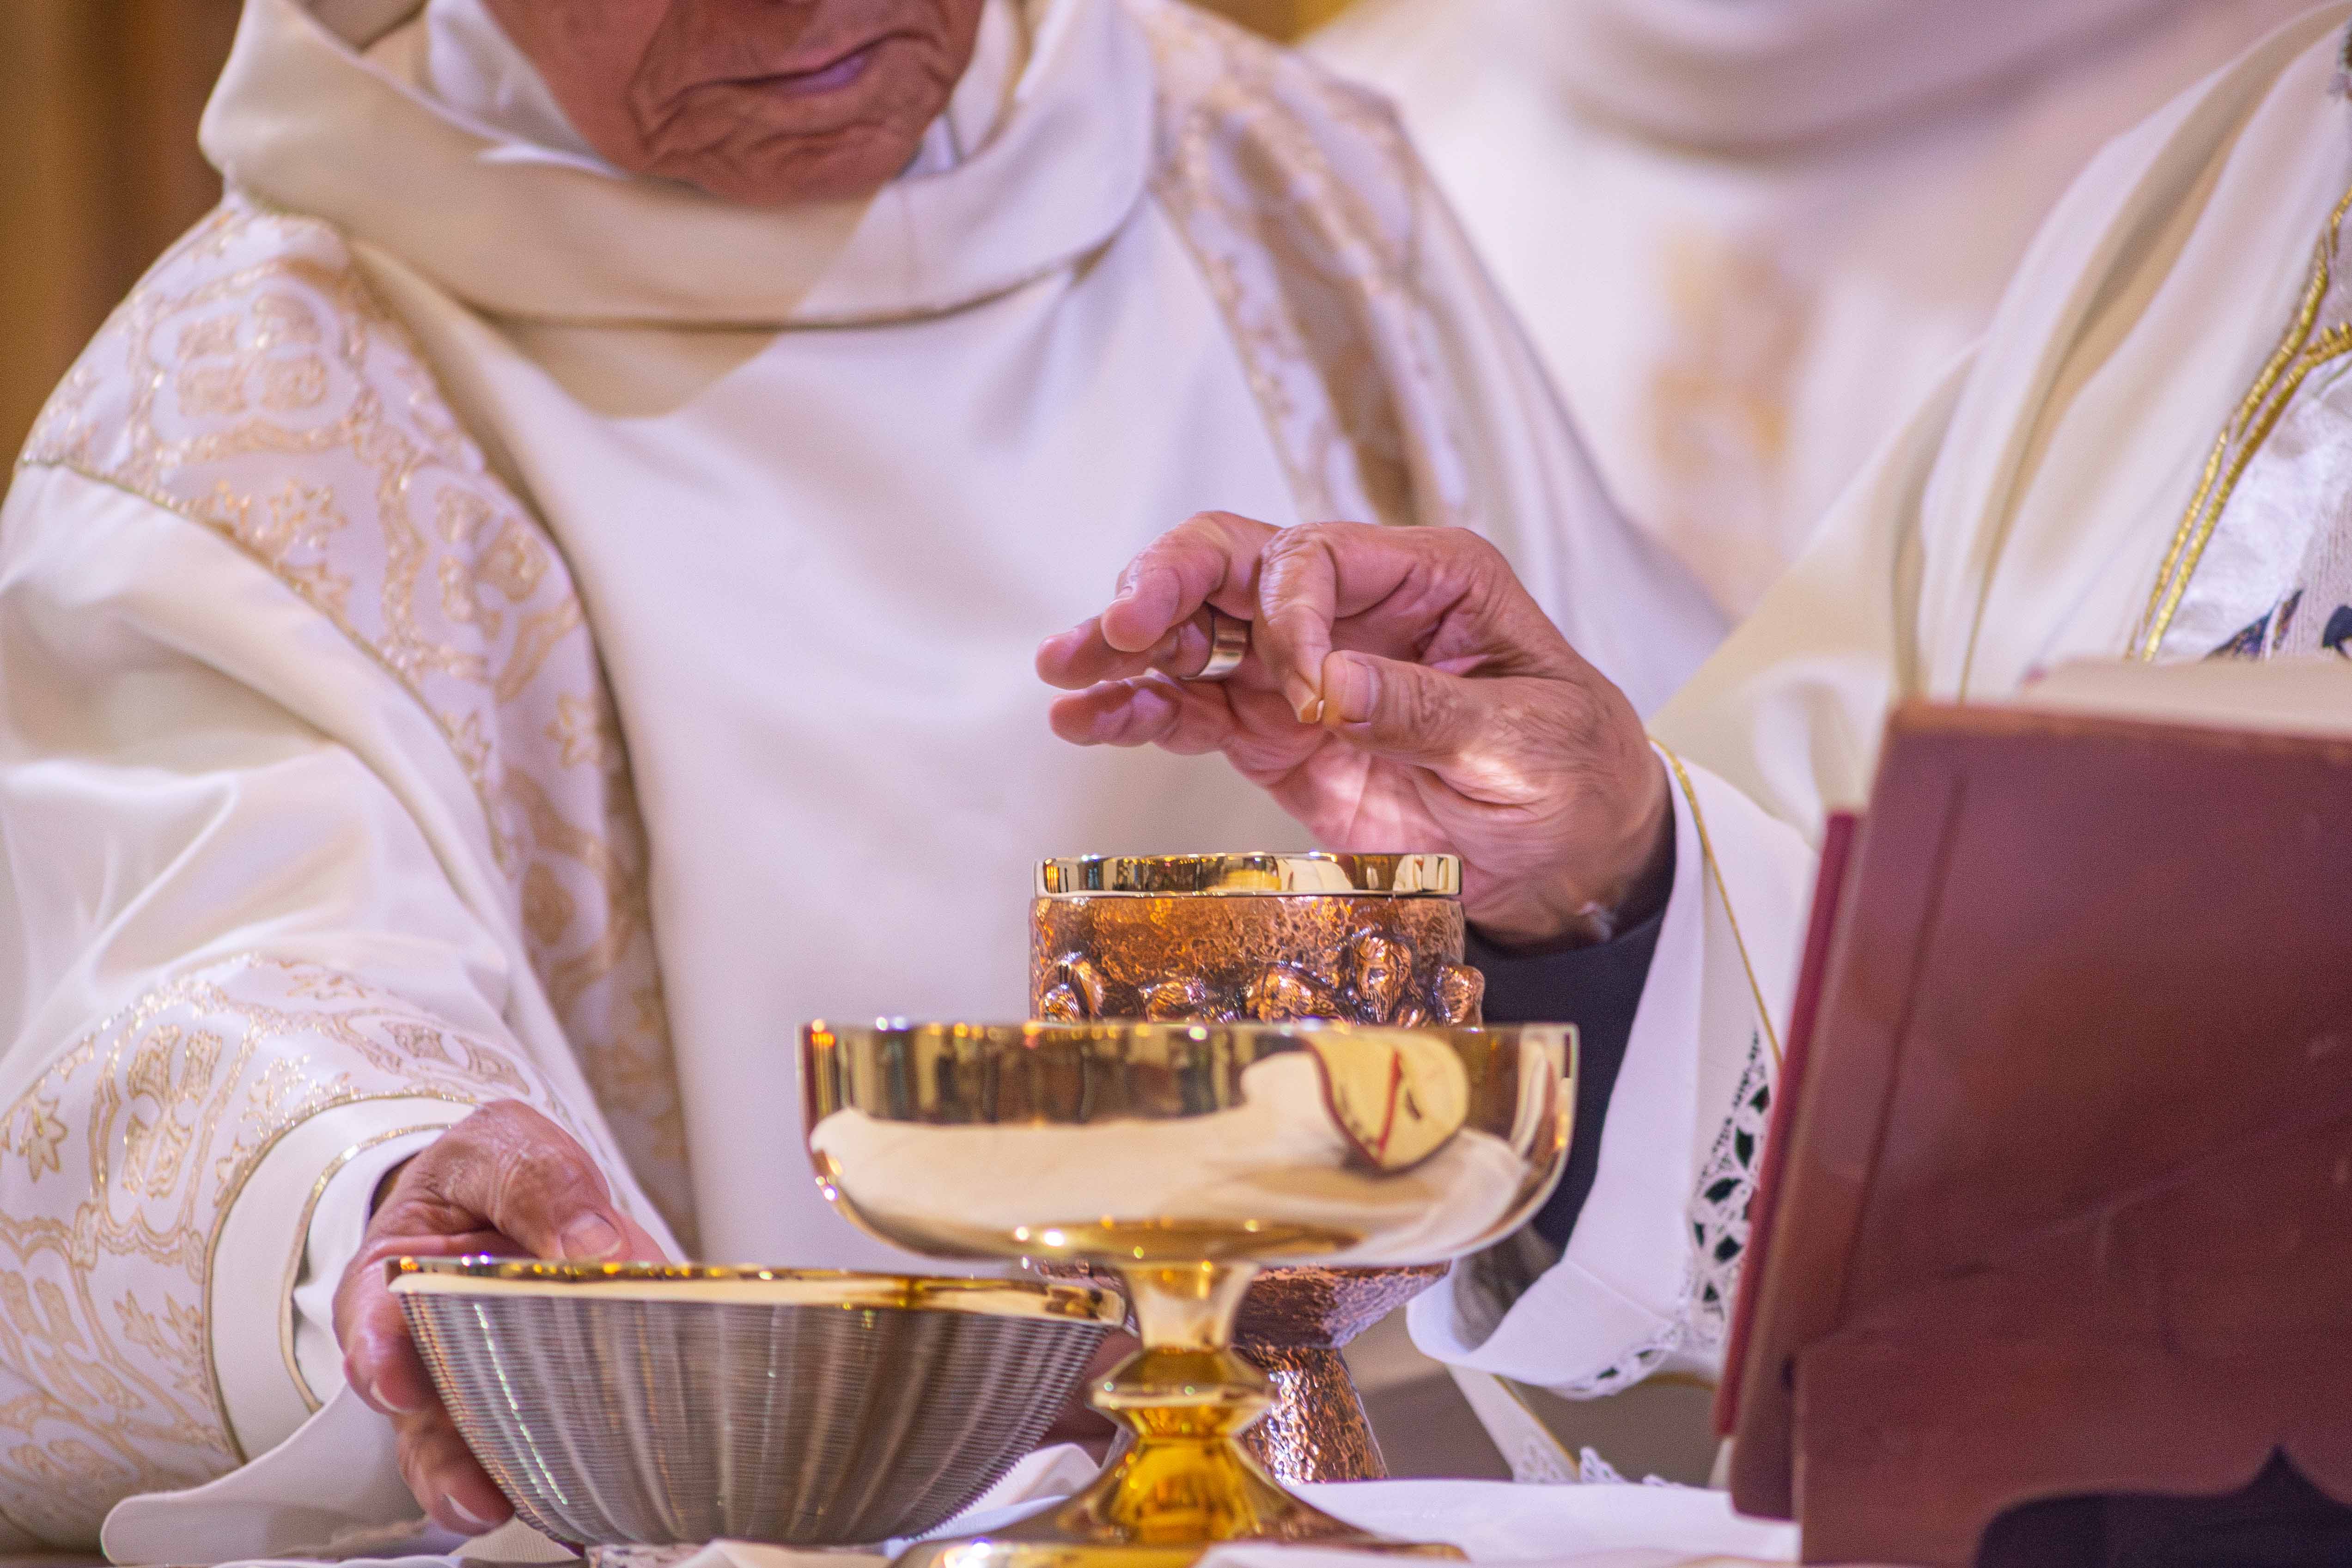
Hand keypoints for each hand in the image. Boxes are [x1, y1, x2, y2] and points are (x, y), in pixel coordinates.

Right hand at [335, 1101, 666, 1534]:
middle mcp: (422, 1347)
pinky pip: (530, 1449)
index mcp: (394, 1273)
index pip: (370, 1321)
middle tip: (473, 1490)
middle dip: (442, 1458)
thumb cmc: (495, 1173)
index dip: (378, 1357)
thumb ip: (541, 1183)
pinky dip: (551, 1476)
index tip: (396, 1384)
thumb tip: (599, 1247)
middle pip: (419, 1413)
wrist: (521, 1193)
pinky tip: (580, 1500)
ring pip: (464, 1452)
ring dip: (486, 1486)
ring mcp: (472, 1384)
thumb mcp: (504, 1146)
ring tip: (511, 1511)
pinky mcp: (530, 1403)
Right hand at [1037, 515, 1670, 947]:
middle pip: (1235, 565)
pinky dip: (1138, 715)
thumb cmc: (1571, 771)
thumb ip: (1426, 709)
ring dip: (1126, 648)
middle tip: (1117, 624)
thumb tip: (1331, 682)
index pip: (1316, 553)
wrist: (1572, 854)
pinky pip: (1193, 713)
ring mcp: (1304, 672)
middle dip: (1167, 586)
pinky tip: (1088, 720)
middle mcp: (1351, 609)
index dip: (1288, 609)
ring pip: (1195, 634)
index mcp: (1425, 578)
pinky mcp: (1276, 736)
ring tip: (1064, 669)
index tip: (1307, 687)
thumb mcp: (1525, 738)